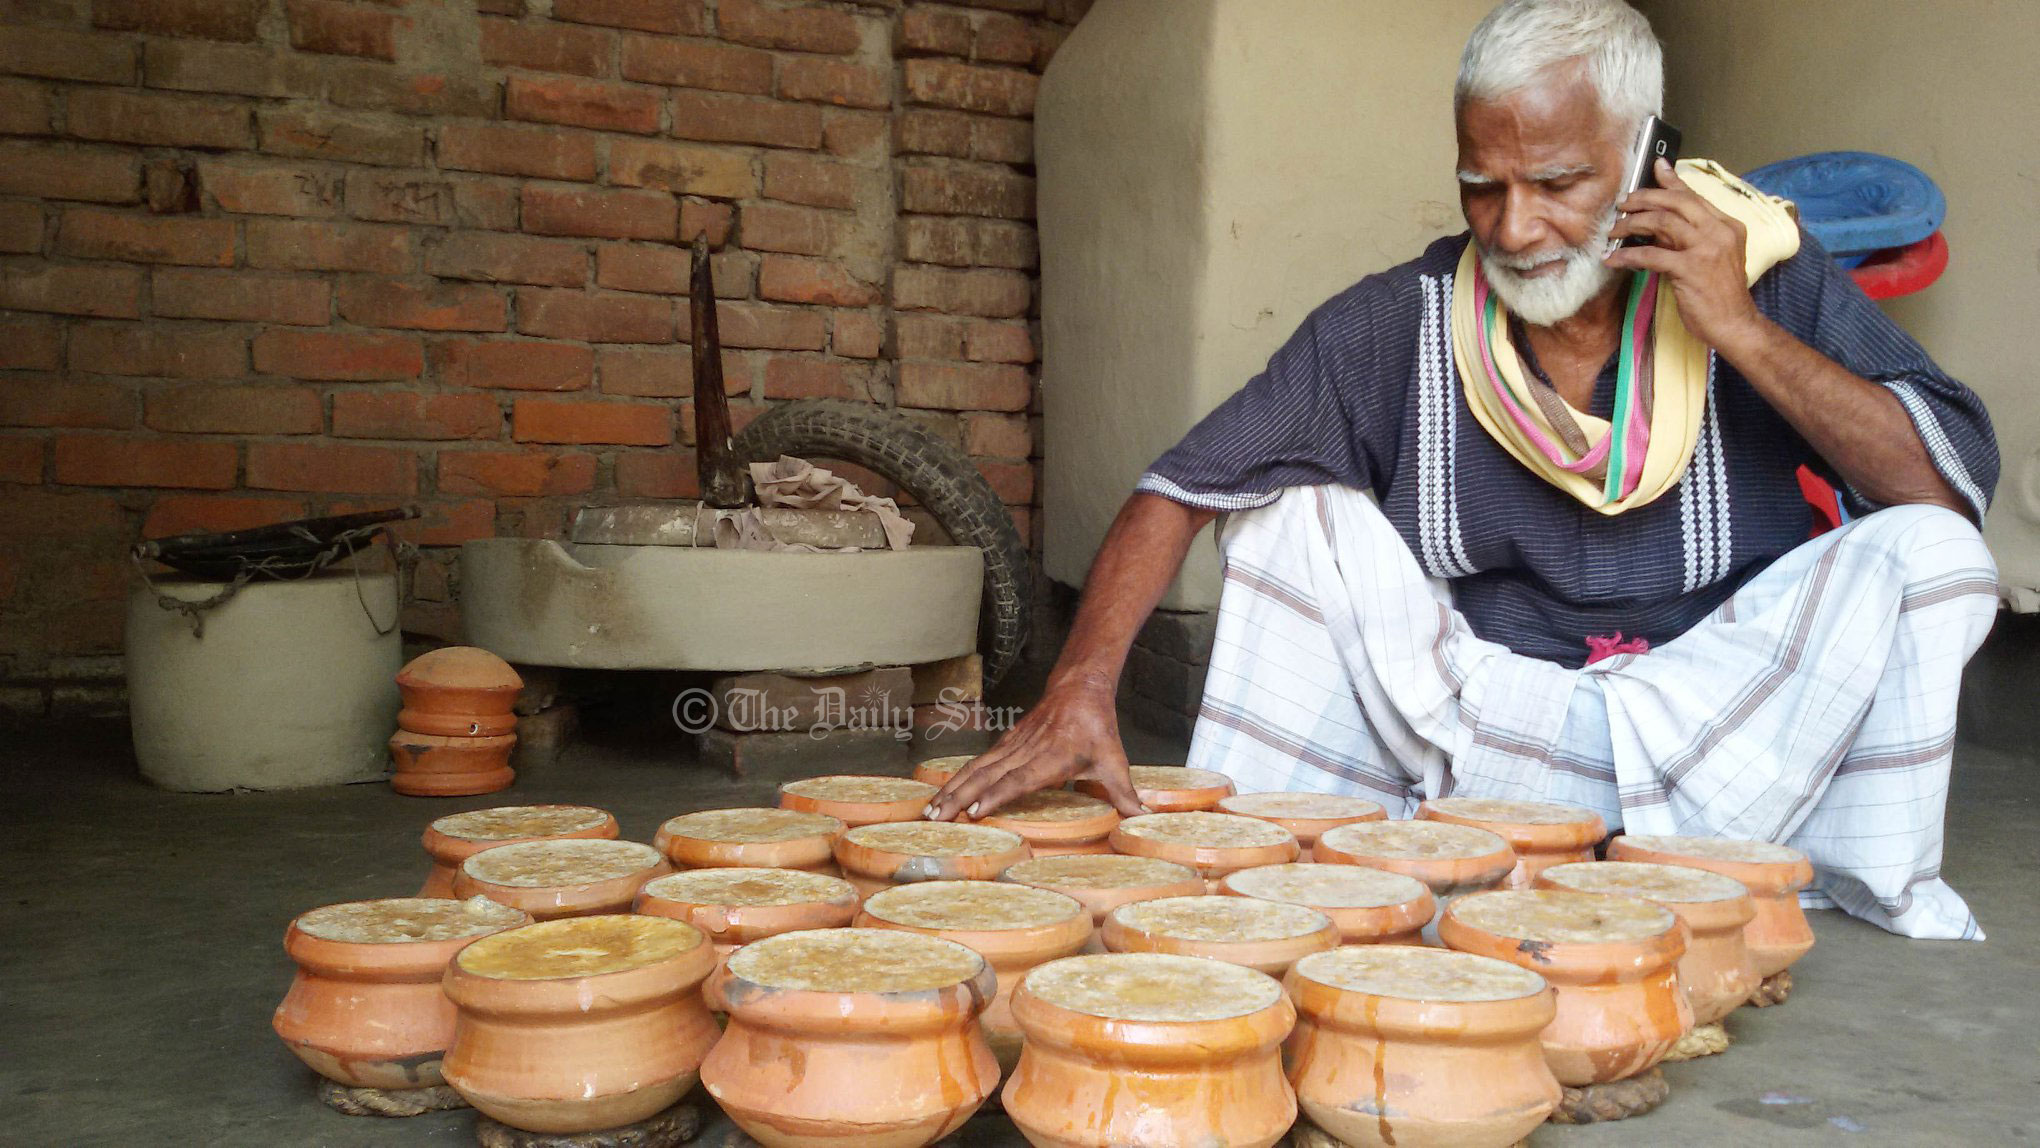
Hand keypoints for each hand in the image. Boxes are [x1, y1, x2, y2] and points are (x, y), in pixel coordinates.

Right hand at [924, 675, 1147, 820]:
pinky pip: (978, 762)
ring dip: (951, 790)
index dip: (996, 796)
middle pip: (987, 776)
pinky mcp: (1006, 743)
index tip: (974, 811)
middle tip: (936, 817)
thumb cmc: (1096, 727)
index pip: (1019, 779)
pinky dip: (958, 778)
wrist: (1079, 688)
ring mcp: (1012, 746)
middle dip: (959, 797)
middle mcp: (1027, 751)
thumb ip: (1124, 792)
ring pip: (977, 769)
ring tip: (930, 811)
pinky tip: (943, 793)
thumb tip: (1142, 818)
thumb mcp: (1114, 760)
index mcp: (1052, 757)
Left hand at [1605, 158, 1766, 353]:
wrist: (1734, 323)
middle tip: (1622, 204)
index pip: (1694, 197)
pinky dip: (1628, 256)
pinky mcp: (1691, 268)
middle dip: (1644, 198)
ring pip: (1663, 222)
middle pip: (1676, 202)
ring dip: (1632, 224)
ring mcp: (1707, 248)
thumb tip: (1659, 223)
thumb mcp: (1711, 257)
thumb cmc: (1719, 294)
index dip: (1672, 182)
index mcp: (1727, 225)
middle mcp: (1720, 231)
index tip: (1655, 167)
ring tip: (1614, 231)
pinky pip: (1652, 255)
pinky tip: (1613, 259)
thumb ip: (1691, 236)